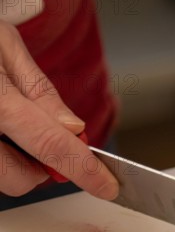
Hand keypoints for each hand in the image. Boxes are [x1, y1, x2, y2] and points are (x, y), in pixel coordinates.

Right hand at [0, 20, 117, 199]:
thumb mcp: (3, 46)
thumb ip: (38, 90)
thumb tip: (72, 128)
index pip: (50, 144)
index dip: (84, 170)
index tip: (106, 185)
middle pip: (20, 179)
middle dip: (42, 167)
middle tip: (43, 137)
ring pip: (0, 179)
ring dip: (15, 162)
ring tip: (7, 125)